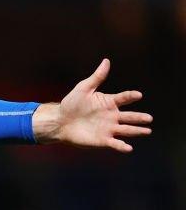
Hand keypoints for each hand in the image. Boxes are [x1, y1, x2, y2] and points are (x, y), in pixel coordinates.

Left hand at [33, 58, 152, 151]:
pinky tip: (129, 148)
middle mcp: (112, 116)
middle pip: (129, 116)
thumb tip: (106, 61)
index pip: (123, 98)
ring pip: (127, 130)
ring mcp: (109, 128)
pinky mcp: (103, 140)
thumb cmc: (71, 104)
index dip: (130, 96)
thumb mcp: (83, 88)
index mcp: (109, 102)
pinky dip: (122, 146)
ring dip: (137, 131)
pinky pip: (115, 143)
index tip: (137, 95)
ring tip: (148, 131)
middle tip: (149, 118)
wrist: (60, 121)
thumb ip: (97, 77)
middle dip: (139, 118)